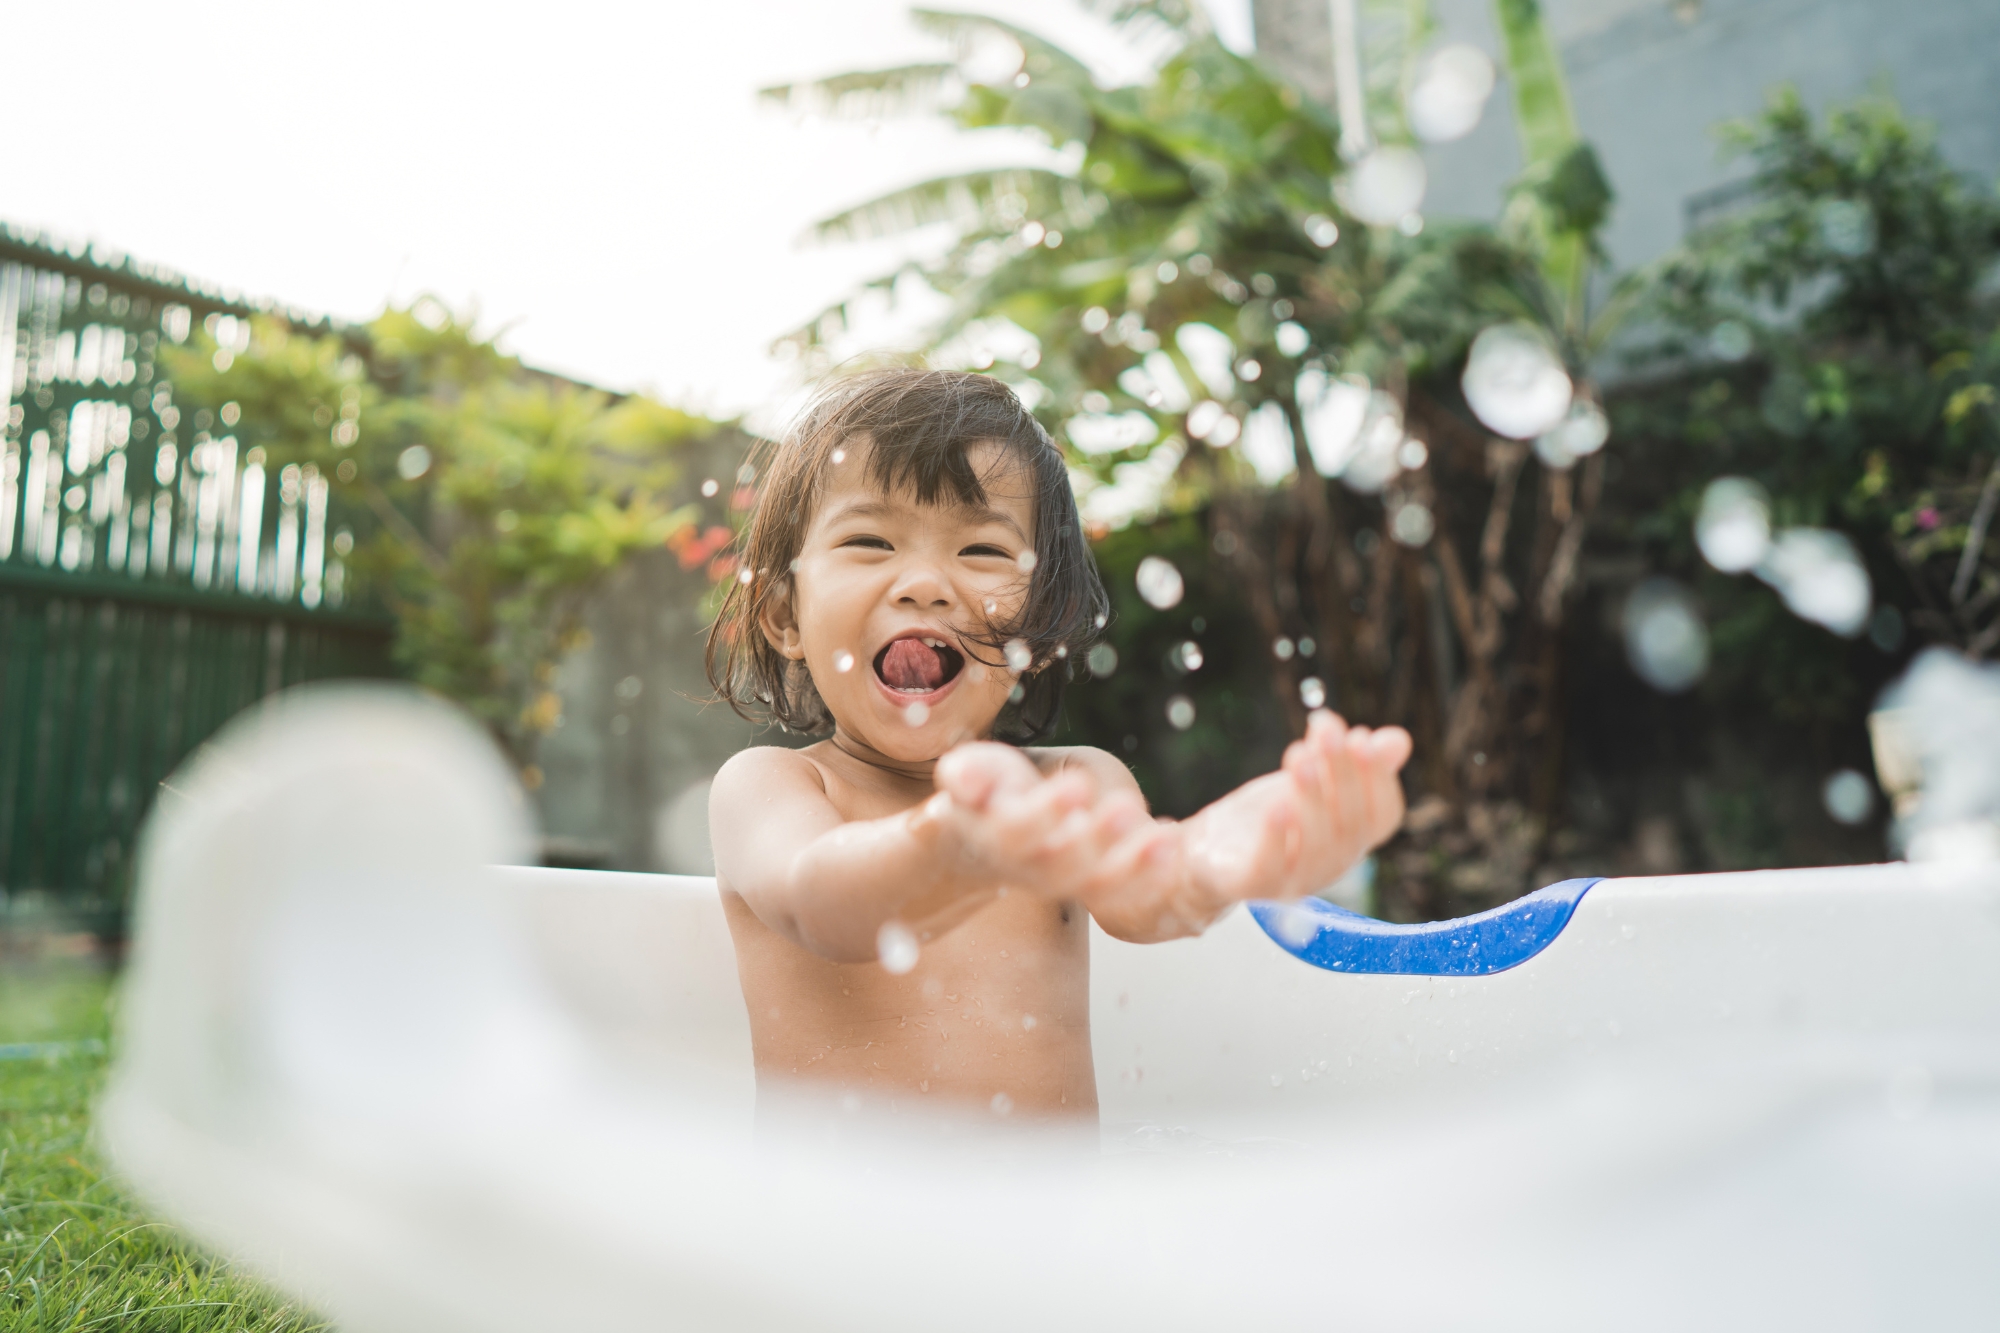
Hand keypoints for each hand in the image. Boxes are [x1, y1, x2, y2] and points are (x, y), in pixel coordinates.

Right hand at [925, 743, 1152, 899]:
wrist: (991, 834)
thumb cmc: (987, 791)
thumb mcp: (970, 774)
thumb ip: (967, 775)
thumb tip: (964, 781)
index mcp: (995, 837)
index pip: (1017, 831)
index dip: (1045, 812)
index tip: (1078, 785)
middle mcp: (1029, 868)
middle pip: (1061, 865)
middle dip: (1096, 838)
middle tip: (1126, 808)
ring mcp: (1062, 880)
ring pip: (1096, 885)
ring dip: (1133, 865)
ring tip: (1166, 838)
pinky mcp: (1093, 884)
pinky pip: (1123, 892)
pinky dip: (1150, 876)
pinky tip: (1174, 846)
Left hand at [1178, 711, 1409, 910]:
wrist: (1213, 849)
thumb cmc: (1272, 813)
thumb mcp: (1310, 777)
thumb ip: (1346, 759)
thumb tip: (1397, 740)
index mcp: (1353, 837)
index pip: (1384, 814)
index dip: (1378, 777)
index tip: (1361, 736)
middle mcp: (1333, 862)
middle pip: (1350, 822)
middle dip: (1341, 773)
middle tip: (1328, 732)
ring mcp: (1296, 879)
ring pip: (1316, 844)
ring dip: (1311, 797)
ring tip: (1300, 756)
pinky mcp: (1254, 885)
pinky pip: (1270, 867)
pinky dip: (1276, 838)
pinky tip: (1276, 806)